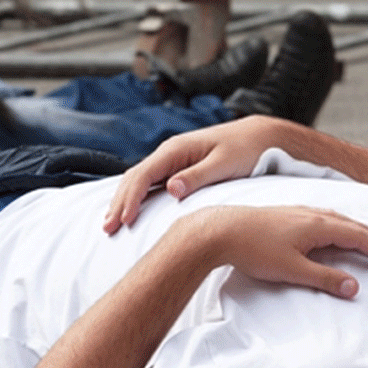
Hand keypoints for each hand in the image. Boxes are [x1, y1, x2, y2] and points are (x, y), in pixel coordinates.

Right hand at [103, 116, 275, 234]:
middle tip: (107, 229)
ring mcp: (173, 160)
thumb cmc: (246, 150)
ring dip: (124, 201)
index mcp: (176, 150)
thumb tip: (171, 188)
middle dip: (119, 203)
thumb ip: (198, 176)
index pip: (143, 175)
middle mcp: (170, 153)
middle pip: (134, 178)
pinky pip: (151, 184)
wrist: (261, 137)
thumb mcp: (225, 164)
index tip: (124, 221)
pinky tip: (131, 212)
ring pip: (140, 181)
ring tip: (112, 225)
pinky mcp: (180, 168)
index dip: (130, 199)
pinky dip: (138, 198)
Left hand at [205, 205, 367, 298]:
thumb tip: (353, 286)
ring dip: (355, 228)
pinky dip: (336, 222)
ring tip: (367, 234)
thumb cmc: (254, 249)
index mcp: (318, 226)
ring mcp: (298, 212)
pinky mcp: (285, 214)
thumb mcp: (292, 270)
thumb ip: (325, 278)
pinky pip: (321, 215)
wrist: (220, 230)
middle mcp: (312, 215)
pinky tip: (329, 224)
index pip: (358, 238)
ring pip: (336, 218)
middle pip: (351, 226)